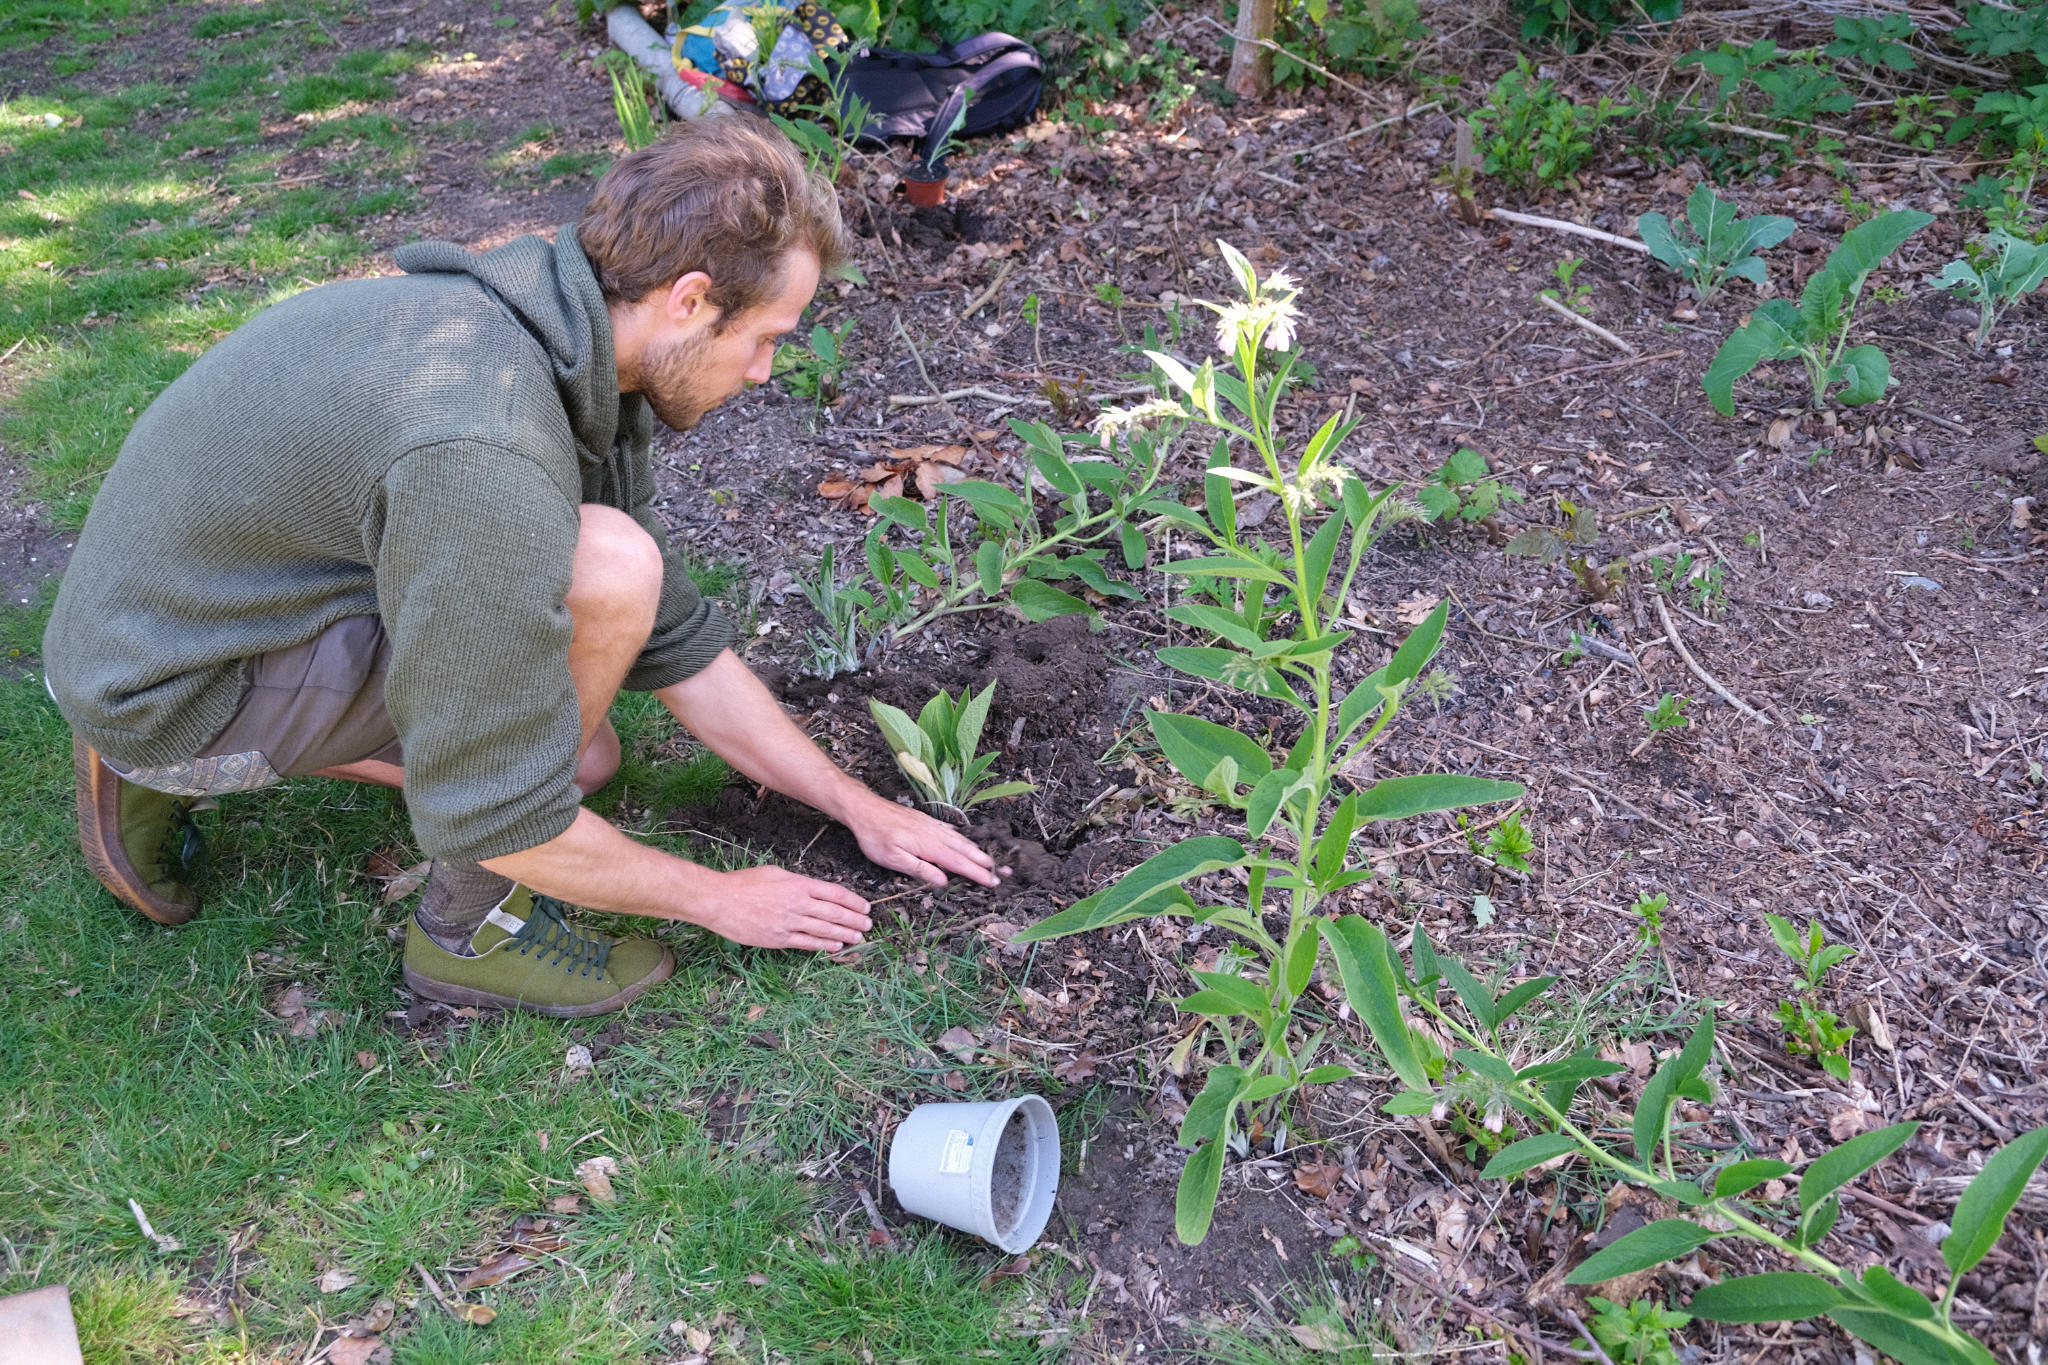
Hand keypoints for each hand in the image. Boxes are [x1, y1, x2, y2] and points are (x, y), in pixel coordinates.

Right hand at [695, 866, 872, 951]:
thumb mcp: (775, 873)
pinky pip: (806, 943)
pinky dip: (824, 945)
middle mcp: (797, 903)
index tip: (864, 907)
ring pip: (824, 930)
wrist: (718, 900)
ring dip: (845, 934)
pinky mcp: (778, 938)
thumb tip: (813, 890)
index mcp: (798, 884)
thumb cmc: (743, 883)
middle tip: (868, 925)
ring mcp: (788, 922)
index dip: (853, 902)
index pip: (834, 893)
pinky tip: (836, 946)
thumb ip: (797, 882)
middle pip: (834, 913)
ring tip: (858, 937)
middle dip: (854, 920)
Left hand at [847, 795, 1009, 888]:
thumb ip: (920, 869)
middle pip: (966, 850)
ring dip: (978, 851)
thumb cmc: (875, 836)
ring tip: (991, 860)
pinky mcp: (926, 820)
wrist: (865, 809)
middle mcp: (935, 834)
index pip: (959, 863)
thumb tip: (943, 881)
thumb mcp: (893, 859)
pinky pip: (952, 831)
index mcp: (929, 846)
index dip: (977, 874)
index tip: (993, 882)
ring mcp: (932, 825)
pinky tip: (966, 841)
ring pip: (961, 840)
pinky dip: (964, 838)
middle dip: (985, 862)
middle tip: (1003, 872)